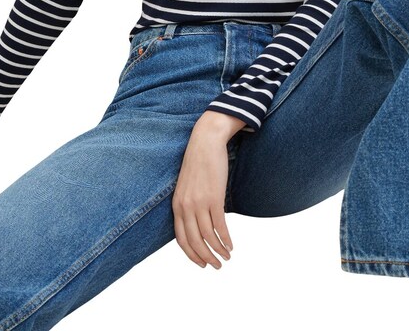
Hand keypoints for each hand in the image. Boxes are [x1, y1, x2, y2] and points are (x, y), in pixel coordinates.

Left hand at [172, 112, 239, 268]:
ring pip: (208, 237)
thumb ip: (188, 204)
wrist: (205, 141)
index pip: (181, 239)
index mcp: (177, 205)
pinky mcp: (214, 197)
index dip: (192, 255)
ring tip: (227, 258)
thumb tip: (197, 221)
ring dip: (218, 251)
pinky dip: (226, 239)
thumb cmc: (198, 162)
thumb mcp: (187, 186)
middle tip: (217, 267)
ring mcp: (199, 203)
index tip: (202, 264)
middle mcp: (185, 206)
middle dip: (206, 258)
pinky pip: (220, 226)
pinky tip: (232, 245)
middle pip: (194, 242)